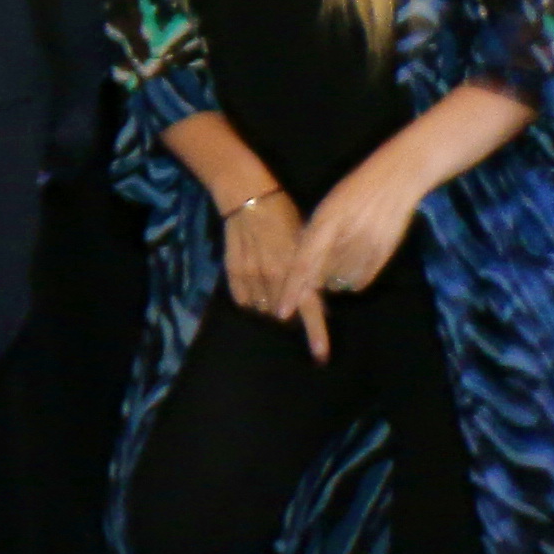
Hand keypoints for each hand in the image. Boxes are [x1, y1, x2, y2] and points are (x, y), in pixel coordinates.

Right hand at [217, 191, 304, 327]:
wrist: (248, 197)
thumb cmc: (285, 215)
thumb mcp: (307, 242)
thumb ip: (309, 272)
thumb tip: (314, 298)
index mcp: (298, 271)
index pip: (310, 310)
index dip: (316, 334)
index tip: (320, 356)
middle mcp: (274, 278)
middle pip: (283, 313)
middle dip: (289, 309)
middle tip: (290, 291)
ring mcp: (251, 276)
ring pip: (262, 308)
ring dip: (269, 303)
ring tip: (271, 280)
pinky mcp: (233, 273)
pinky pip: (243, 299)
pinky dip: (251, 296)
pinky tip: (255, 279)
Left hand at [273, 159, 422, 352]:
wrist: (396, 179)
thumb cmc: (355, 190)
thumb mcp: (327, 209)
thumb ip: (312, 237)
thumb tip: (300, 266)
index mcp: (324, 224)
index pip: (303, 266)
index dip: (292, 291)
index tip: (282, 313)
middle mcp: (345, 240)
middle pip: (320, 279)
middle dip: (312, 281)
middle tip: (317, 265)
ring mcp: (367, 249)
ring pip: (339, 283)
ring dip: (333, 279)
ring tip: (340, 256)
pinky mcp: (384, 255)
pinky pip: (360, 281)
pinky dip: (352, 279)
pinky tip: (354, 261)